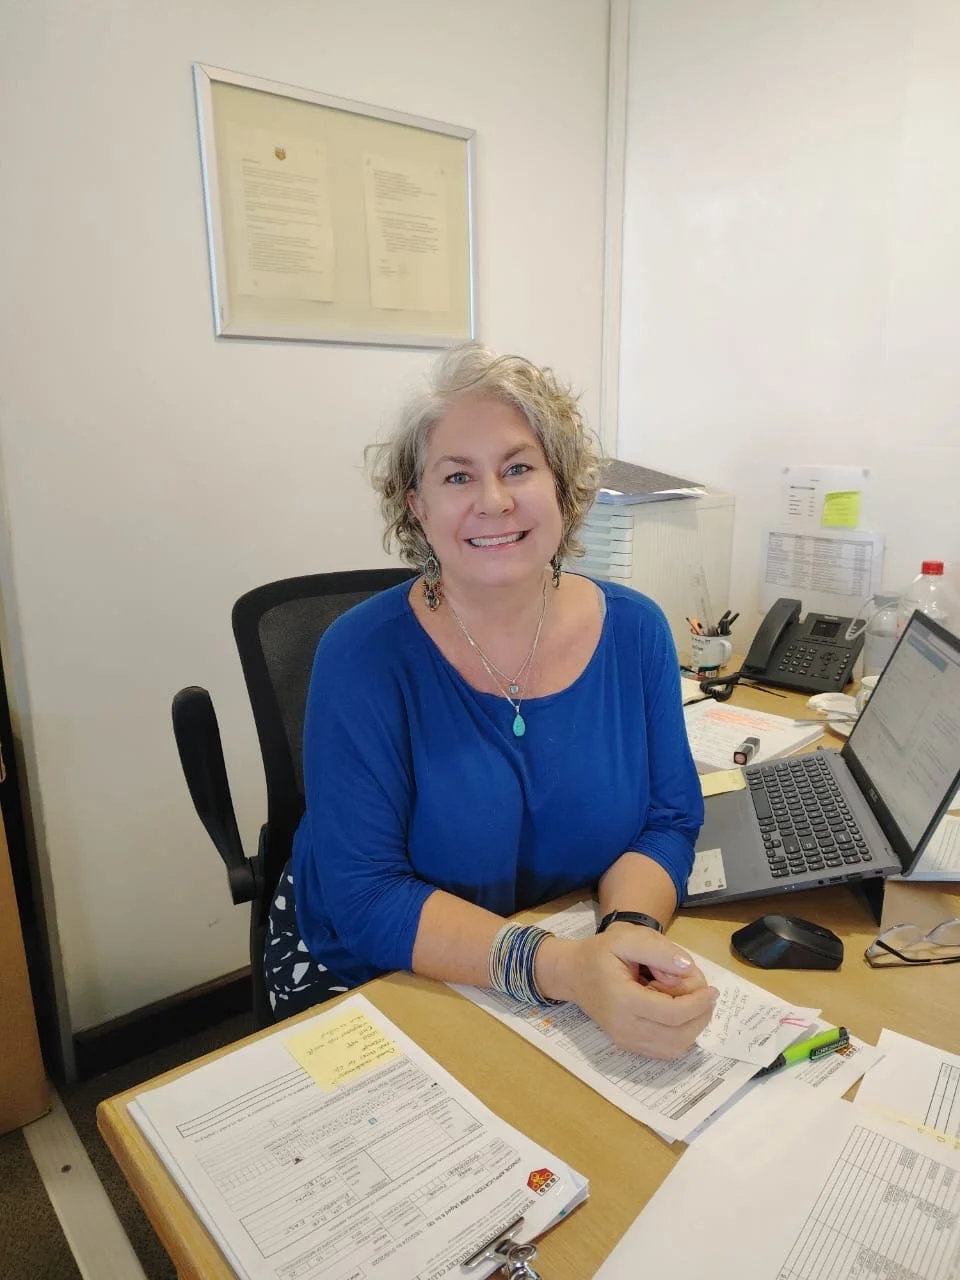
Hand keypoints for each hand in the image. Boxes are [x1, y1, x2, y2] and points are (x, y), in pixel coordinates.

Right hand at [541, 926, 717, 1059]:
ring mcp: (626, 1042)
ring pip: (675, 1048)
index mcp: (623, 1002)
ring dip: (693, 1027)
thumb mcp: (627, 938)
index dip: (699, 1004)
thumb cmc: (600, 953)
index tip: (713, 989)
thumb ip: (659, 950)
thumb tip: (687, 969)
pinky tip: (679, 1013)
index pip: (673, 1014)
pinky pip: (665, 1050)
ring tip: (690, 1001)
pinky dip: (681, 1035)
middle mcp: (625, 1029)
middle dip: (700, 1015)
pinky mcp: (630, 1046)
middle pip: (679, 1036)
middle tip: (703, 993)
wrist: (573, 974)